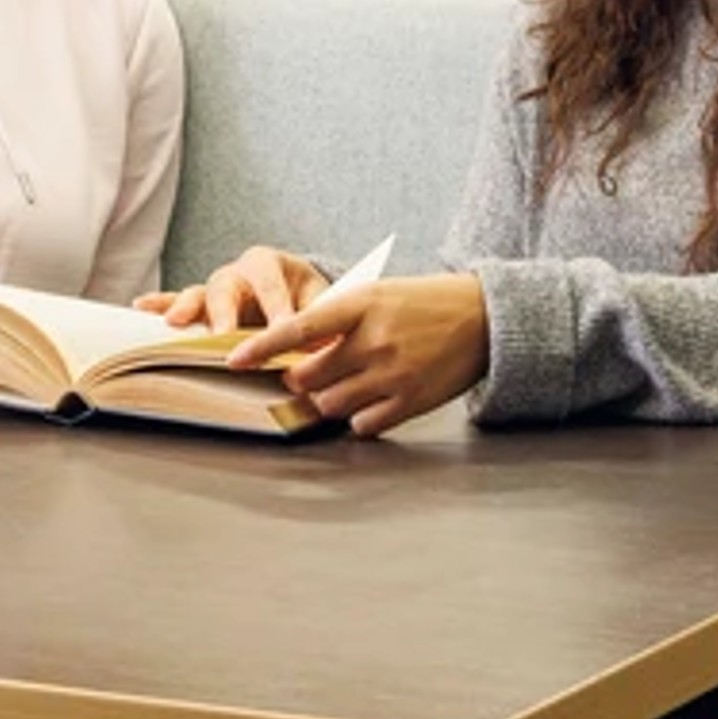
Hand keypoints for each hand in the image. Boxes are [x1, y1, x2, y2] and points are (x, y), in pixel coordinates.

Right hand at [148, 245, 330, 331]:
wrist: (294, 289)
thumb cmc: (306, 295)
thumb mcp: (319, 300)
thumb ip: (319, 319)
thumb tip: (324, 348)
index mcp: (269, 264)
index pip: (272, 288)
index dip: (277, 311)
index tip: (282, 332)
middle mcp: (237, 272)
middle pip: (226, 288)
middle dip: (225, 312)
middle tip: (224, 335)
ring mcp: (215, 289)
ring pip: (198, 295)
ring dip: (186, 308)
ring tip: (175, 322)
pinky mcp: (201, 305)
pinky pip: (175, 302)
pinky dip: (160, 304)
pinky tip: (142, 307)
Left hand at [229, 272, 489, 439]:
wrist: (483, 318)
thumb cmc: (424, 303)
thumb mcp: (379, 294)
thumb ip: (337, 319)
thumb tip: (294, 351)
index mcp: (363, 305)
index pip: (300, 328)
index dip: (263, 346)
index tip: (234, 359)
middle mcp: (375, 340)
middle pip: (308, 376)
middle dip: (301, 378)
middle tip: (311, 371)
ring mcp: (393, 374)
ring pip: (330, 404)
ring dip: (328, 399)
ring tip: (348, 382)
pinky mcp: (410, 402)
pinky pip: (361, 425)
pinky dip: (358, 417)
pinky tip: (372, 398)